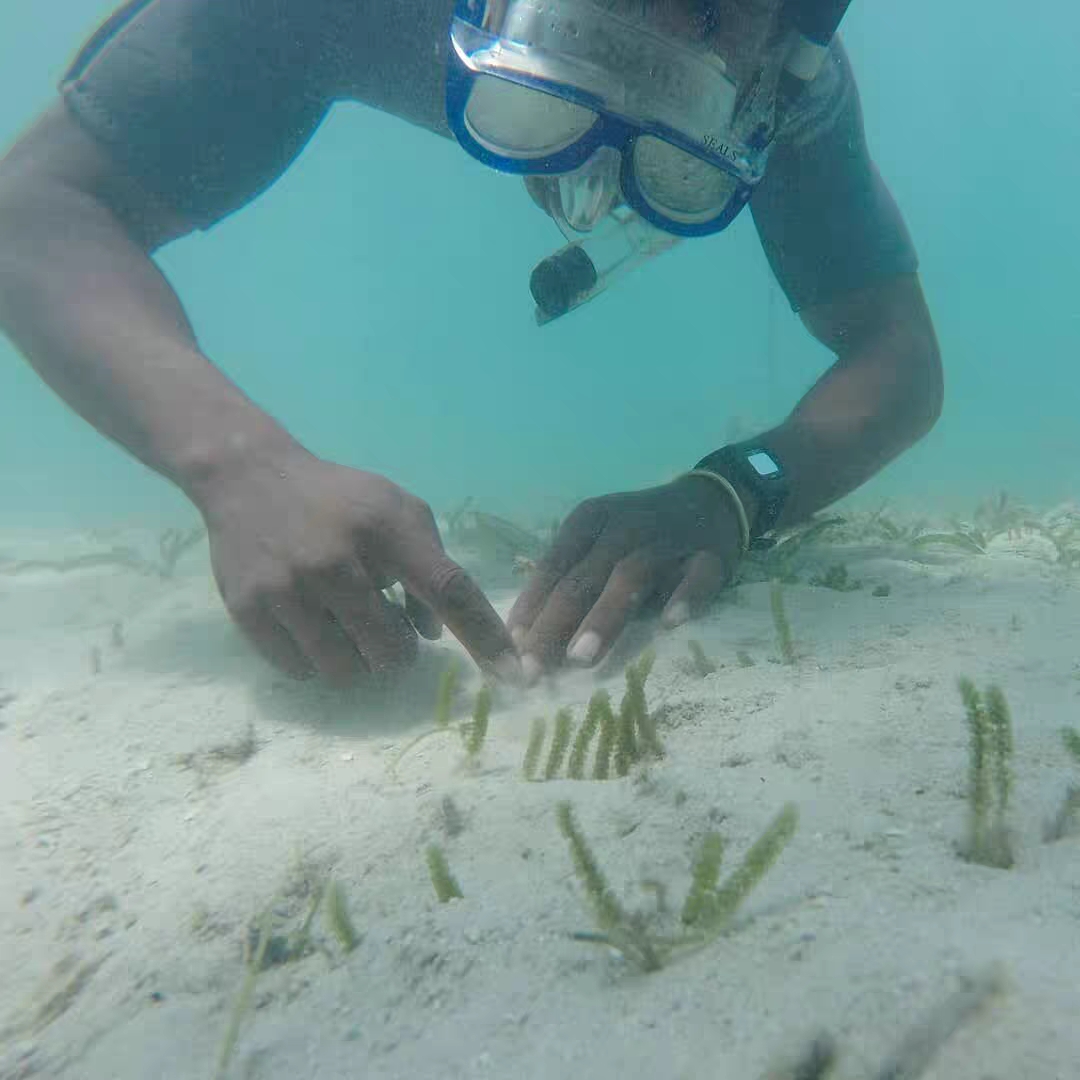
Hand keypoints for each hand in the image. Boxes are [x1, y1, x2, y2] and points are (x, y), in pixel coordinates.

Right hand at [194, 448, 520, 684]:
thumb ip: (429, 563)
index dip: (484, 636)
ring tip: (344, 626)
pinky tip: (309, 626)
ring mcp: (288, 588)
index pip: (447, 589)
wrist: (248, 477)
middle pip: (392, 650)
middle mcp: (335, 559)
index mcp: (384, 527)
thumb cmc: (339, 497)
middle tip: (382, 624)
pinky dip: (314, 661)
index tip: (513, 675)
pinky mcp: (248, 609)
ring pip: (345, 670)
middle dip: (396, 651)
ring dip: (356, 661)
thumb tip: (436, 634)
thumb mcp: (395, 508)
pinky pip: (301, 671)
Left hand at [507, 475, 743, 677]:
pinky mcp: (709, 556)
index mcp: (588, 520)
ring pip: (630, 576)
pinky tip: (670, 623)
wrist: (710, 502)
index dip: (531, 609)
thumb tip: (524, 637)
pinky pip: (697, 576)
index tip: (510, 652)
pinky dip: (684, 597)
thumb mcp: (597, 543)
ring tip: (581, 658)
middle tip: (533, 669)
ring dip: (604, 617)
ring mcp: (666, 540)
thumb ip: (567, 582)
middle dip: (554, 625)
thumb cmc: (639, 534)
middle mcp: (623, 526)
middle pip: (583, 577)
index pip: (552, 568)